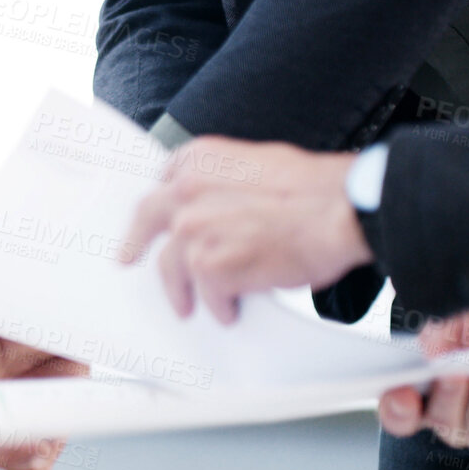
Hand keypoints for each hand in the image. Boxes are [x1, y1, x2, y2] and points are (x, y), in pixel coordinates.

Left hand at [120, 136, 372, 323]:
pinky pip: (205, 293)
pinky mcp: (209, 264)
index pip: (163, 184)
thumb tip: (217, 204)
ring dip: (181, 289)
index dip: (160, 208)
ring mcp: (194, 228)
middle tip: (127, 258)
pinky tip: (229, 310)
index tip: (153, 222)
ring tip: (188, 305)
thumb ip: (224, 180)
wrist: (341, 210)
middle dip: (135, 241)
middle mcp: (187, 189)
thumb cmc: (315, 190)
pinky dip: (218, 305)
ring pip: (171, 265)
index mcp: (199, 158)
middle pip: (146, 218)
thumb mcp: (259, 163)